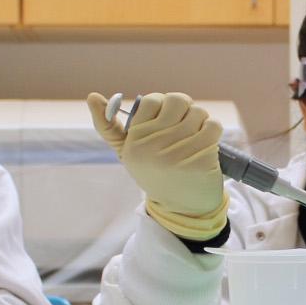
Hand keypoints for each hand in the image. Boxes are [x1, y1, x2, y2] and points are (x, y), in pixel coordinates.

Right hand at [87, 92, 228, 238]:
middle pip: (178, 101)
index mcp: (134, 142)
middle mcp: (152, 148)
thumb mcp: (129, 153)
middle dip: (186, 109)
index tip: (167, 119)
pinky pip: (213, 127)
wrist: (182, 208)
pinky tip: (206, 145)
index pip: (152, 100)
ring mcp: (177, 156)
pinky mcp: (201, 162)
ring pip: (198, 112)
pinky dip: (213, 132)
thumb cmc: (155, 172)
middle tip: (185, 125)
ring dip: (201, 122)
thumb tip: (92, 96)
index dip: (164, 105)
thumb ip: (109, 127)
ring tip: (195, 138)